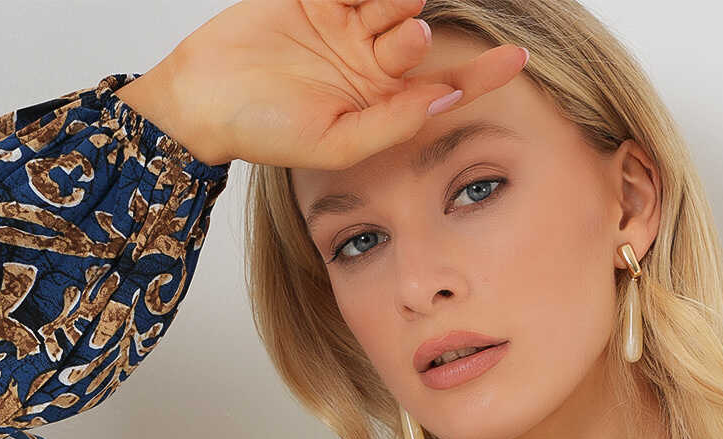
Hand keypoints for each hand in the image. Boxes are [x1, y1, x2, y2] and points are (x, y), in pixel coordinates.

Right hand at [120, 0, 528, 168]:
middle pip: (417, 34)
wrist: (203, 95)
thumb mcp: (334, 141)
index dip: (481, 74)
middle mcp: (371, 62)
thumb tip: (443, 103)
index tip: (518, 60)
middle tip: (392, 39)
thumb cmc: (264, 129)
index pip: (442, 86)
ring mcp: (346, 24)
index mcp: (382, 104)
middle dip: (415, 31)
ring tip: (388, 9)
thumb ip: (391, 125)